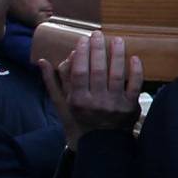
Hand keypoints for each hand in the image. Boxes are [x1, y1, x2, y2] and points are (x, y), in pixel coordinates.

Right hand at [38, 32, 143, 148]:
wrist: (100, 143)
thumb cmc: (79, 118)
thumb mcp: (62, 104)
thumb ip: (52, 82)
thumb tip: (42, 61)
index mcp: (78, 100)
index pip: (79, 72)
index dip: (82, 54)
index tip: (83, 39)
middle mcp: (96, 102)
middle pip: (98, 71)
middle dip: (98, 50)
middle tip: (98, 34)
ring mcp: (114, 104)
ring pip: (117, 75)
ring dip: (117, 55)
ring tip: (117, 40)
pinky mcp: (130, 107)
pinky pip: (135, 86)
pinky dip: (136, 72)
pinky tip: (134, 57)